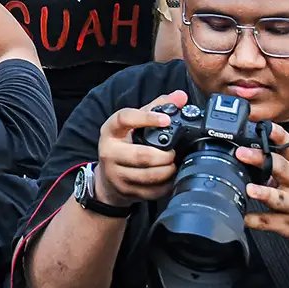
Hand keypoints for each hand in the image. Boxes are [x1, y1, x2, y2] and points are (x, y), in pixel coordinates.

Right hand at [93, 91, 188, 208]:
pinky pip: (151, 191)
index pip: (124, 118)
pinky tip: (169, 179)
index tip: (166, 119)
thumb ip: (156, 107)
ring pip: (148, 175)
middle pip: (141, 154)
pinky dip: (165, 186)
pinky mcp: (124, 190)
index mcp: (111, 130)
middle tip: (174, 152)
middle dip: (164, 155)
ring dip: (167, 170)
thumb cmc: (125, 145)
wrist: (108, 178)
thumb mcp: (134, 124)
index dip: (147, 118)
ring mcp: (115, 173)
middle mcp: (109, 151)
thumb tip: (180, 96)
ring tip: (174, 164)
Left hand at [235, 133, 288, 259]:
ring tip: (249, 189)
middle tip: (242, 153)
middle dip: (262, 159)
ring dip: (263, 193)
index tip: (264, 125)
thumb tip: (246, 150)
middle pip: (282, 168)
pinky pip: (268, 222)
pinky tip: (242, 217)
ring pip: (278, 199)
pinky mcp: (288, 225)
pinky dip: (253, 220)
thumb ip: (278, 165)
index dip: (278, 135)